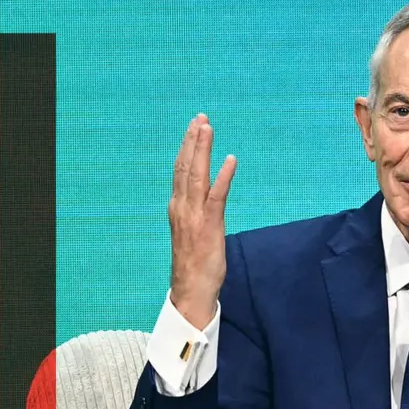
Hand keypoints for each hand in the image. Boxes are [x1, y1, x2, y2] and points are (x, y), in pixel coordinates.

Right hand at [168, 113, 235, 328]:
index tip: (194, 127)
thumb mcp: (193, 231)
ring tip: (207, 128)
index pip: (180, 171)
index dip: (187, 147)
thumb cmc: (194, 263)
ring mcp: (194, 216)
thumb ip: (196, 211)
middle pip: (185, 167)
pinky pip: (217, 196)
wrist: (191, 290)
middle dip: (193, 140)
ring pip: (196, 176)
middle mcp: (182, 207)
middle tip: (200, 118)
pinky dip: (223, 176)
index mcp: (178, 207)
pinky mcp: (210, 226)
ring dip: (202, 150)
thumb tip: (204, 197)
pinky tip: (230, 160)